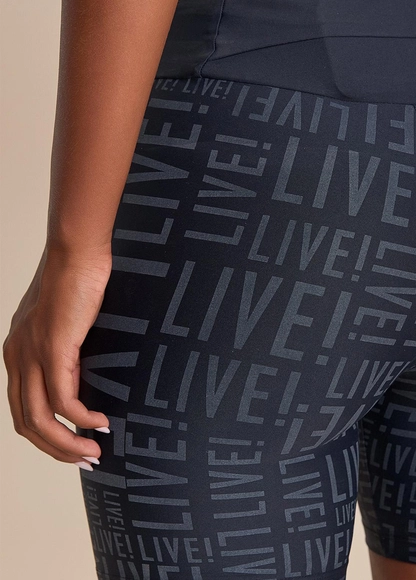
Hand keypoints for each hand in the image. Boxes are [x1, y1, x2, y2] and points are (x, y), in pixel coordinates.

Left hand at [3, 243, 111, 468]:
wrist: (77, 254)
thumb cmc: (78, 281)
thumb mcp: (66, 322)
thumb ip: (65, 347)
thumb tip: (85, 371)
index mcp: (17, 352)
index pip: (21, 410)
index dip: (46, 437)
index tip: (74, 447)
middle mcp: (17, 358)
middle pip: (26, 423)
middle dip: (56, 449)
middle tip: (86, 460)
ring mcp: (32, 354)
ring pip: (41, 418)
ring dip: (67, 442)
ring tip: (94, 451)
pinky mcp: (54, 349)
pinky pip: (63, 398)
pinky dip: (81, 417)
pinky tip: (100, 421)